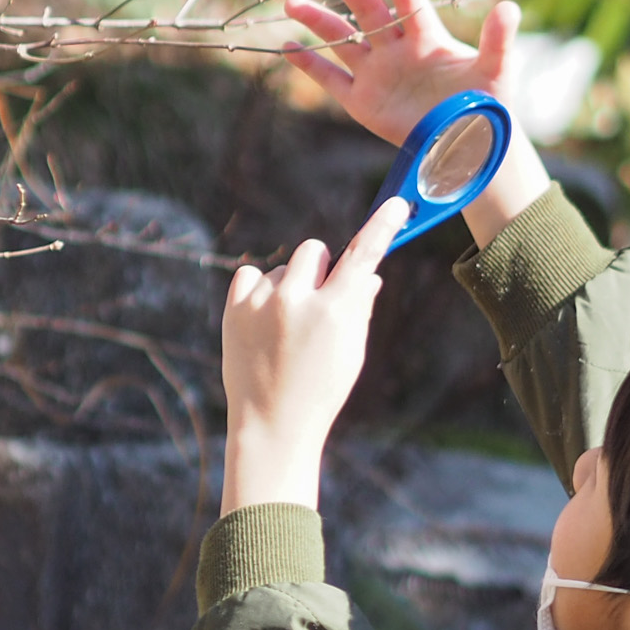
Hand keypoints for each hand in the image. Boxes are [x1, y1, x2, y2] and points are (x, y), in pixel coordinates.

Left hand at [219, 198, 407, 513]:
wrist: (272, 425)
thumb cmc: (320, 389)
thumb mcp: (352, 351)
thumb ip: (359, 306)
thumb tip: (366, 273)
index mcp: (337, 313)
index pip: (364, 256)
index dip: (382, 226)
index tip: (395, 205)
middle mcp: (299, 301)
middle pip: (316, 250)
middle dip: (320, 269)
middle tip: (317, 303)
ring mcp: (263, 304)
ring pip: (283, 267)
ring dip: (289, 286)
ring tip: (286, 329)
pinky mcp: (234, 309)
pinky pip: (251, 275)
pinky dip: (259, 292)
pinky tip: (263, 321)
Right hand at [283, 0, 519, 141]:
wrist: (467, 143)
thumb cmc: (485, 105)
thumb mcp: (497, 72)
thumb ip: (499, 41)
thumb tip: (510, 9)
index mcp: (427, 38)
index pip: (411, 3)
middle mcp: (396, 49)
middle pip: (369, 15)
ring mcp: (376, 73)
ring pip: (342, 41)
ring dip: (318, 22)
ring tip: (294, 4)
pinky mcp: (361, 102)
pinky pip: (330, 79)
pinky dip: (309, 65)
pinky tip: (286, 47)